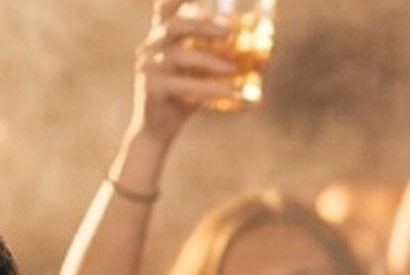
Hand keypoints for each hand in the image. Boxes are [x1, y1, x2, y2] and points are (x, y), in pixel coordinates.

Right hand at [131, 0, 238, 142]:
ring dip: (210, 61)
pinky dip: (212, 89)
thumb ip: (217, 60)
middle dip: (203, 27)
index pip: (165, 9)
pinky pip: (184, 85)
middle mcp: (151, 47)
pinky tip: (234, 93)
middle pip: (174, 27)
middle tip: (230, 33)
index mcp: (161, 39)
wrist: (158, 128)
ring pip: (179, 55)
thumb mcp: (199, 73)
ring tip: (235, 70)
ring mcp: (148, 67)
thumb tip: (261, 56)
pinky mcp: (153, 88)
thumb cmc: (183, 96)